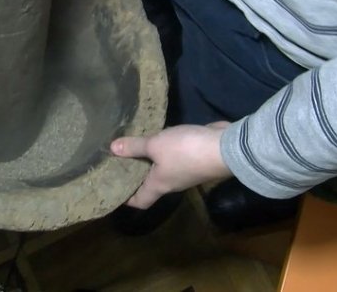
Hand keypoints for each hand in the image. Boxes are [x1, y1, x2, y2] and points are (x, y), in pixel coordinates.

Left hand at [110, 122, 233, 208]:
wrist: (225, 147)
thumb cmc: (185, 151)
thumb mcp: (156, 145)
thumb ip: (135, 147)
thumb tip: (112, 149)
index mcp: (159, 186)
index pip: (140, 201)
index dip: (126, 199)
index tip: (113, 189)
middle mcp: (172, 183)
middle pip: (150, 185)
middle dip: (134, 174)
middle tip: (117, 160)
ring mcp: (185, 171)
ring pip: (162, 169)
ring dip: (149, 160)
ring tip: (134, 145)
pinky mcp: (195, 158)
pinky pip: (174, 156)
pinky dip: (164, 149)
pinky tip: (157, 136)